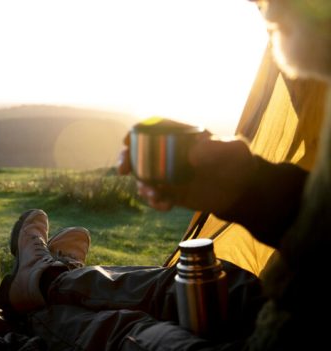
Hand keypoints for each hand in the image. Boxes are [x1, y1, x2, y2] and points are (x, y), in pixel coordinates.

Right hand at [135, 136, 256, 214]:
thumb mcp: (232, 151)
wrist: (242, 190)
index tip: (127, 142)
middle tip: (123, 170)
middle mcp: (170, 153)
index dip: (136, 133)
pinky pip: (154, 195)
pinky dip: (154, 201)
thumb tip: (191, 154)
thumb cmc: (238, 162)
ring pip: (143, 176)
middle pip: (140, 153)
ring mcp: (168, 173)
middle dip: (127, 159)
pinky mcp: (170, 191)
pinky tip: (165, 206)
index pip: (153, 129)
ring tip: (154, 195)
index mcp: (181, 136)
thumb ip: (216, 148)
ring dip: (142, 186)